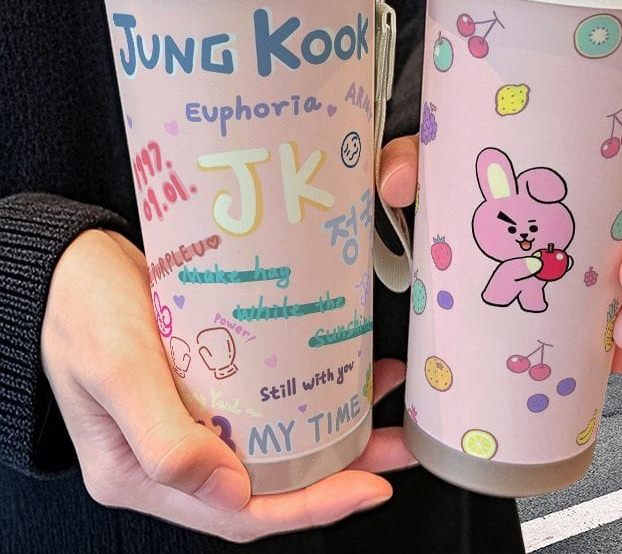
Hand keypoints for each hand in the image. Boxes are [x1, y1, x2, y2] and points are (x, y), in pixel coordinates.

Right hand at [42, 137, 419, 542]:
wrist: (70, 263)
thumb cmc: (82, 310)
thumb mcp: (117, 370)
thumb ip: (163, 438)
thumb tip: (229, 491)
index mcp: (142, 474)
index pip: (241, 513)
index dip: (310, 507)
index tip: (368, 486)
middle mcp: (172, 456)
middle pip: (271, 481)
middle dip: (339, 470)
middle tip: (396, 447)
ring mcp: (190, 420)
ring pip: (275, 442)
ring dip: (333, 428)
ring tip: (385, 404)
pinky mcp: (204, 383)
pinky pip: (265, 401)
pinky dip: (306, 389)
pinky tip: (342, 366)